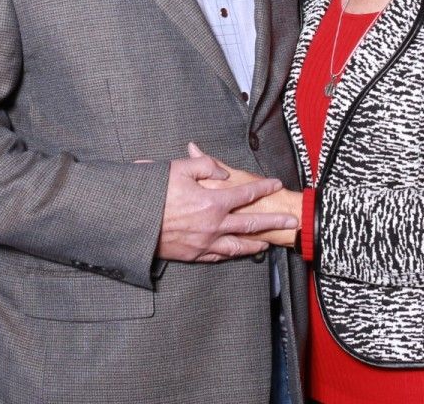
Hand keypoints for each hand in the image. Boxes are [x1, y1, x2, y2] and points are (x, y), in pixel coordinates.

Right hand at [157, 151, 298, 261]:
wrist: (131, 222)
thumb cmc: (152, 192)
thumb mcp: (179, 168)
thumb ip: (206, 166)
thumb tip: (222, 173)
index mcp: (213, 202)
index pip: (246, 193)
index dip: (263, 187)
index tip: (276, 183)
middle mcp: (213, 225)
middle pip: (251, 223)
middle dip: (274, 221)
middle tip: (292, 221)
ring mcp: (204, 243)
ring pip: (237, 246)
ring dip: (255, 244)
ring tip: (267, 243)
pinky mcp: (192, 255)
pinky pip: (217, 256)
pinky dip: (230, 254)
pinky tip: (235, 253)